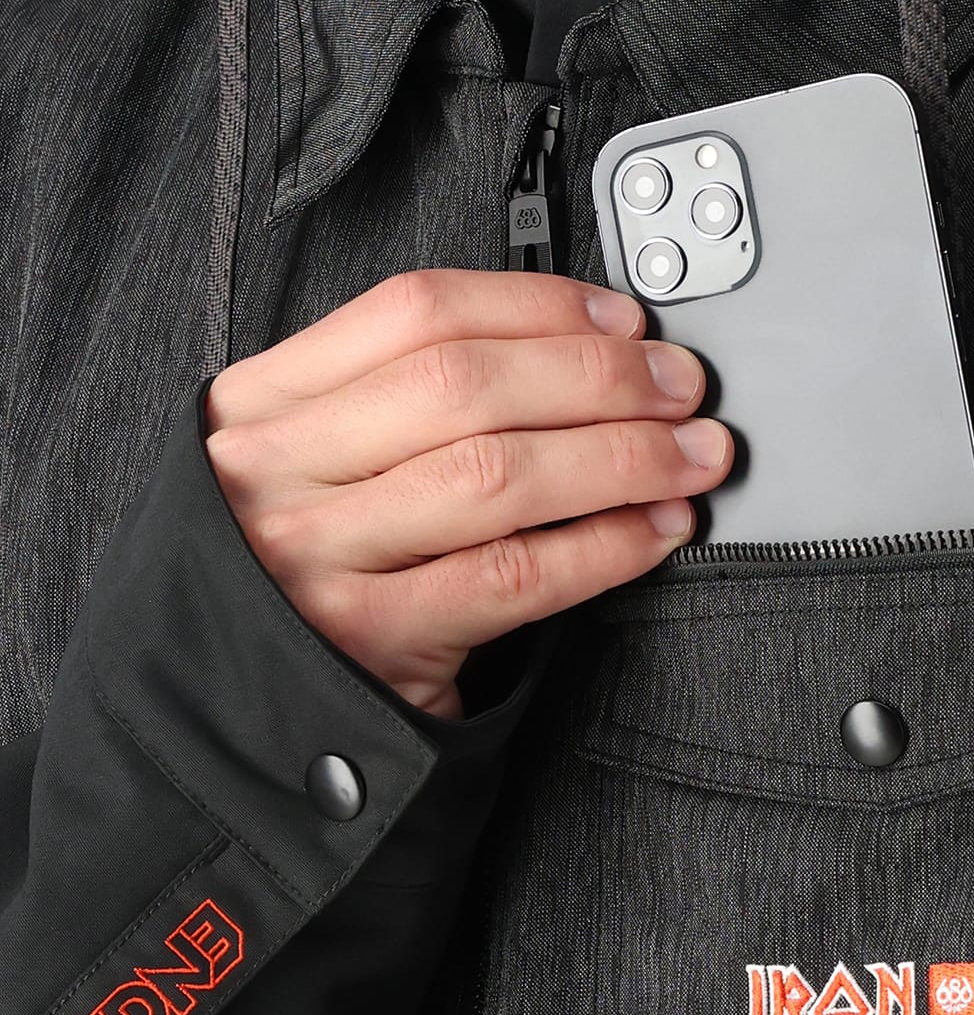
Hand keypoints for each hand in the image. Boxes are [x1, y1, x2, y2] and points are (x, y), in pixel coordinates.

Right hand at [203, 268, 730, 717]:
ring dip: (619, 458)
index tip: (625, 323)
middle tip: (678, 388)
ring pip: (496, 475)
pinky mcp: (372, 638)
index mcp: (266, 400)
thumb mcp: (317, 462)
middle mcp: (281, 468)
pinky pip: (513, 576)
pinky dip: (604, 547)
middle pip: (466, 383)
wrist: (243, 707)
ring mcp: (319, 554)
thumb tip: (587, 349)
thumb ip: (407, 400)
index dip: (541, 307)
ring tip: (689, 458)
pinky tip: (654, 530)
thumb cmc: (303, 572)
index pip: (419, 311)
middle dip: (598, 377)